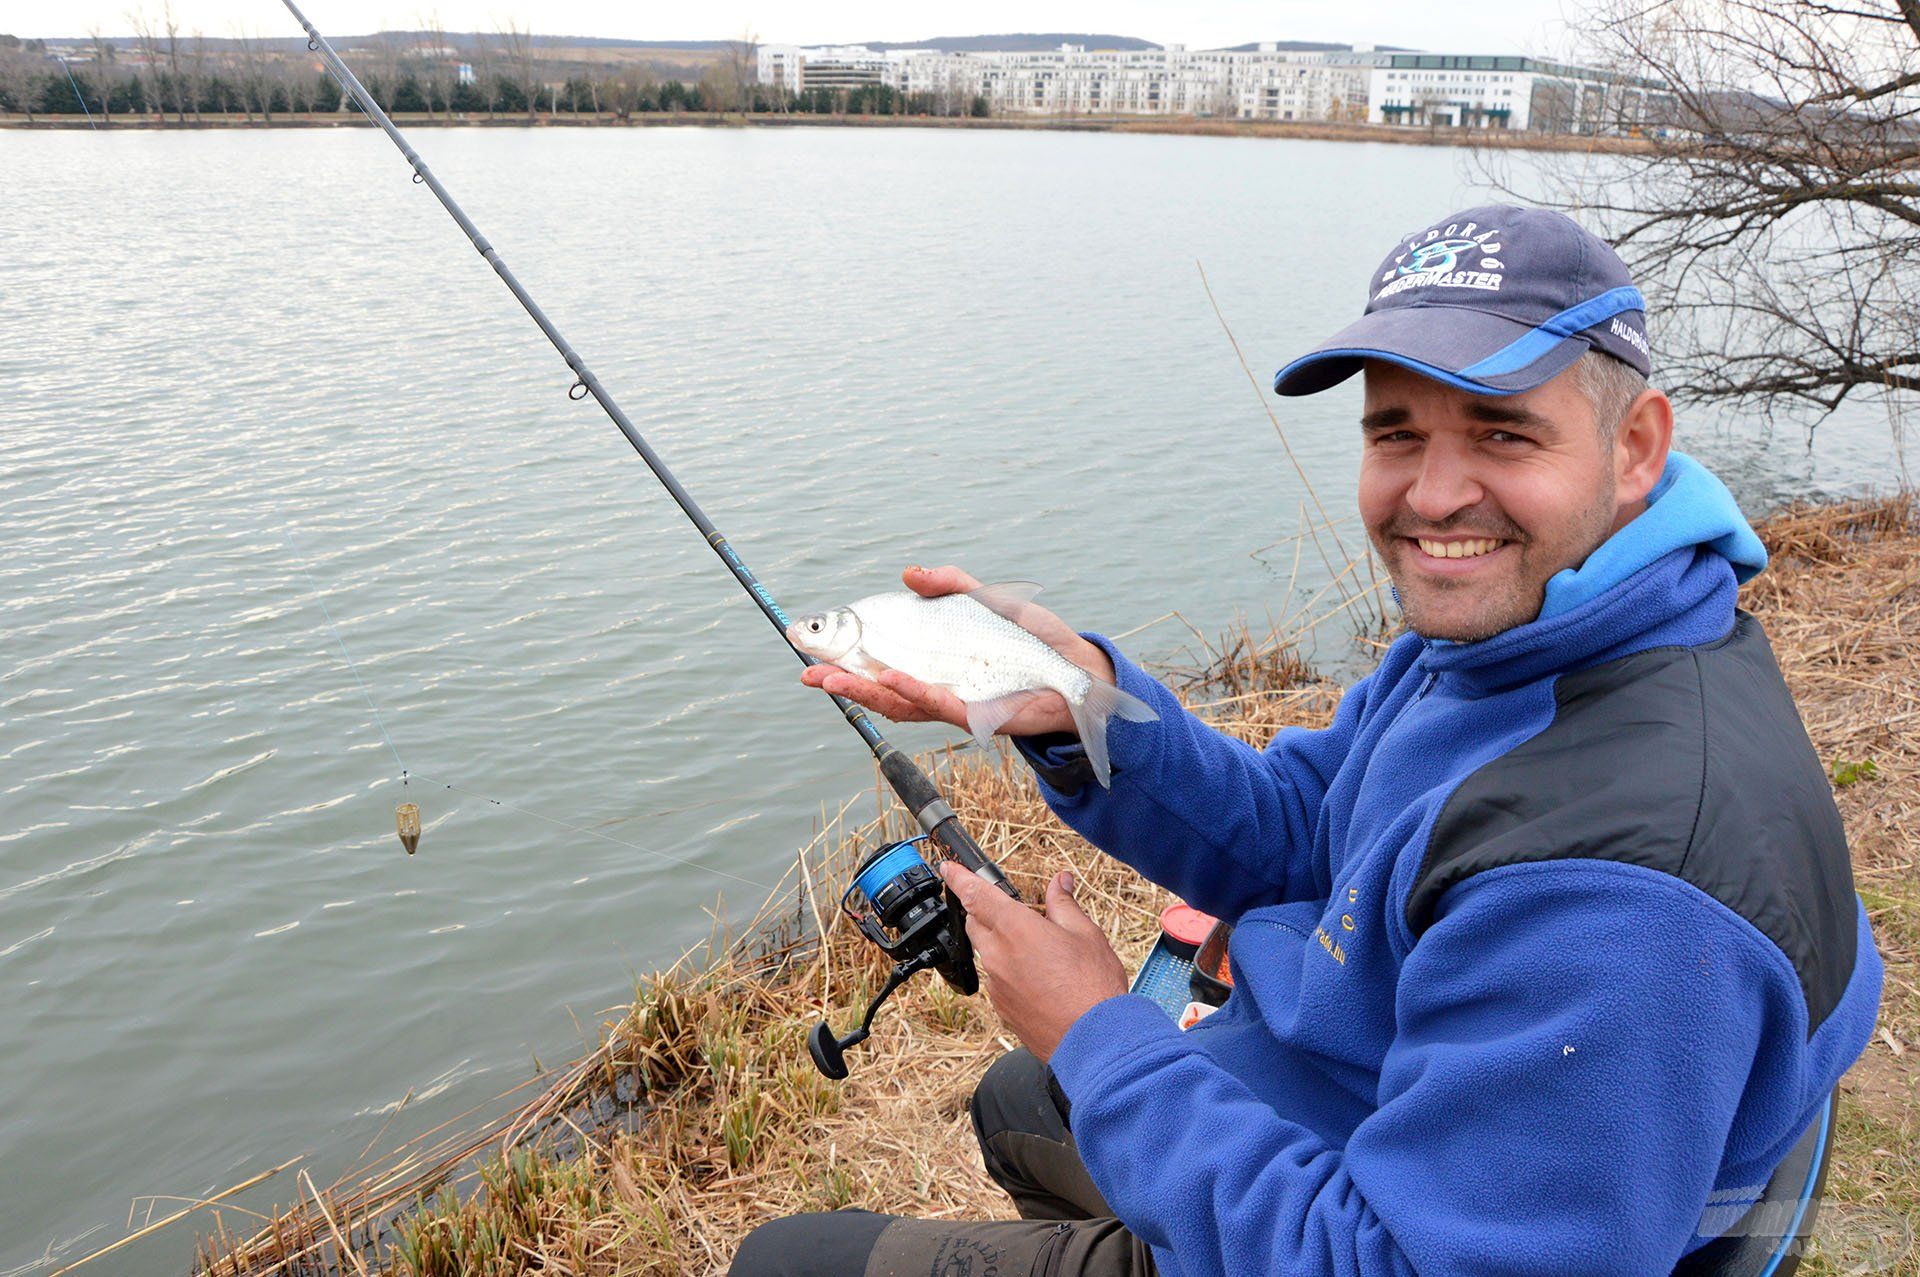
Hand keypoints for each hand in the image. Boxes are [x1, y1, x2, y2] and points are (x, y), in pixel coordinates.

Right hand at [798, 565, 1115, 737]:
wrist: (1077, 670)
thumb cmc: (1033, 640)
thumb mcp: (989, 599)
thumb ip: (951, 584)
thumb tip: (909, 574)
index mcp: (933, 663)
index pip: (881, 663)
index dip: (847, 660)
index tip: (813, 649)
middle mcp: (938, 687)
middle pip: (881, 688)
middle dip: (843, 683)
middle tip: (810, 674)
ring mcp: (956, 703)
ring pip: (902, 703)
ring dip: (867, 692)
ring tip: (835, 681)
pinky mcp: (979, 715)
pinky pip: (941, 707)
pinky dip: (915, 693)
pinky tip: (892, 680)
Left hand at [939, 860, 1128, 1062]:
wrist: (1094, 1041)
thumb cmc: (1093, 987)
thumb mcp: (1085, 934)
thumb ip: (1064, 904)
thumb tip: (1060, 882)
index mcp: (1016, 928)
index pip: (975, 894)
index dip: (958, 877)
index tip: (947, 868)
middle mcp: (998, 955)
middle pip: (976, 924)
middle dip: (985, 912)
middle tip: (1013, 914)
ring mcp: (997, 985)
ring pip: (988, 954)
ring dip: (1002, 945)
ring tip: (1039, 955)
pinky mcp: (1001, 1008)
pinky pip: (997, 981)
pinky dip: (1010, 973)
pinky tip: (1039, 981)